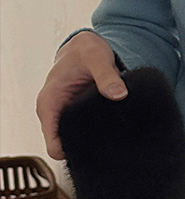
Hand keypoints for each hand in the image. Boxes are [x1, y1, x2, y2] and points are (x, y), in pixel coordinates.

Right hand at [36, 31, 127, 160]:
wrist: (85, 46)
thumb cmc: (84, 50)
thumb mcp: (97, 57)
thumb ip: (107, 76)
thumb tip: (119, 94)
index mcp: (50, 104)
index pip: (53, 145)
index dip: (72, 152)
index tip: (95, 150)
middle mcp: (55, 114)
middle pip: (66, 147)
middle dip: (86, 149)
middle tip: (111, 145)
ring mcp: (66, 116)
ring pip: (77, 141)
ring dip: (94, 142)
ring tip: (114, 138)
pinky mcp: (78, 116)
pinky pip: (85, 132)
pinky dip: (98, 134)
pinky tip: (113, 131)